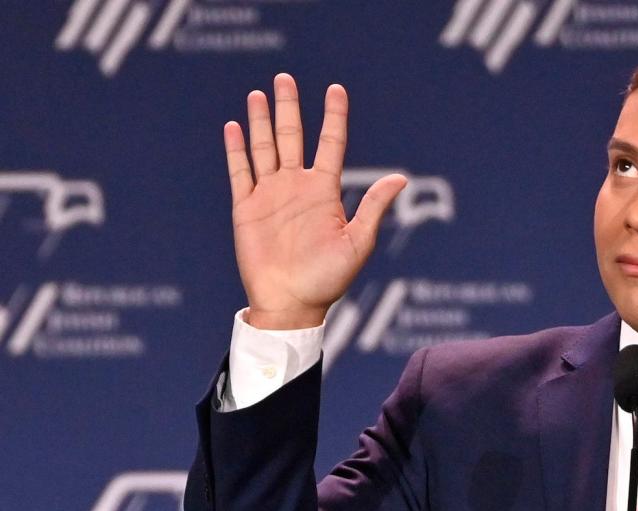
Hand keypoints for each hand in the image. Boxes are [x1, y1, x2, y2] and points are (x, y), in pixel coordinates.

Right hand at [223, 73, 406, 328]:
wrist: (291, 303)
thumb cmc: (328, 279)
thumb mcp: (357, 242)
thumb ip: (373, 207)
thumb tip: (401, 178)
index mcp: (325, 191)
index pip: (330, 143)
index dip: (333, 116)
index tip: (336, 89)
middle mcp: (297, 187)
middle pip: (292, 136)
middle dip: (289, 108)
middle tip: (285, 78)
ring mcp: (270, 195)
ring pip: (264, 148)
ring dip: (262, 121)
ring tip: (260, 93)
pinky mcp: (246, 208)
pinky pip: (240, 172)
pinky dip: (237, 150)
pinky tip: (235, 126)